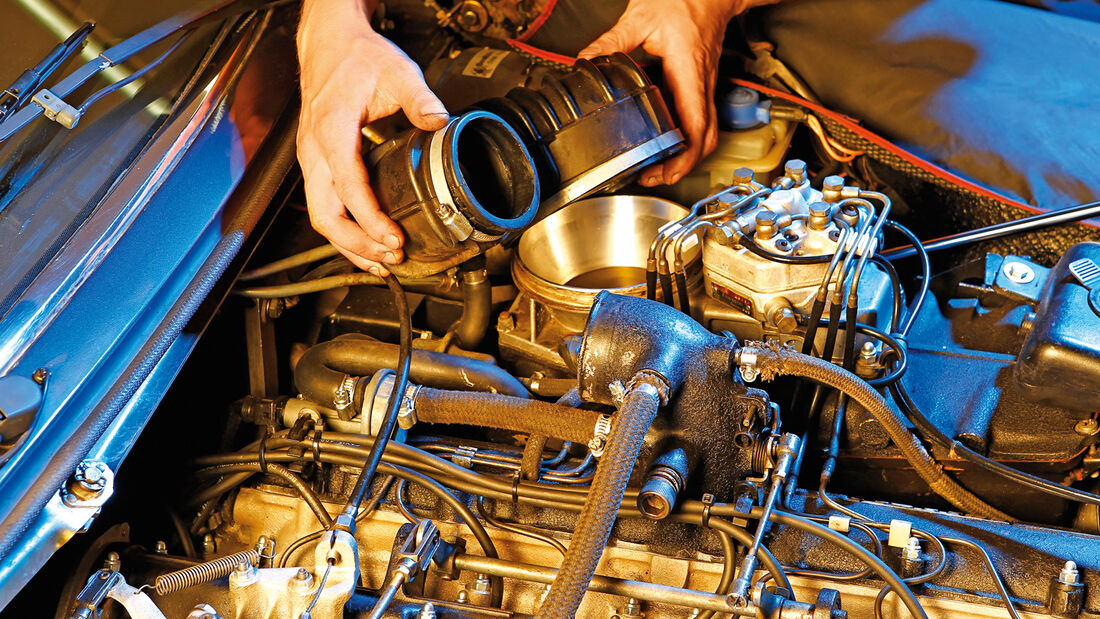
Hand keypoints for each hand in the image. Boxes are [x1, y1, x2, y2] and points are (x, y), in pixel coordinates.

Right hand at [297, 0, 448, 274]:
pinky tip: (367, 246)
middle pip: (326, 214)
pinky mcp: (316, 165)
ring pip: (321, 216)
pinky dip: (345, 232)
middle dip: (357, 244)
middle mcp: (314, 150)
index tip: (393, 237)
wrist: (328, 43)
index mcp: (332, 128)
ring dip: (350, 245)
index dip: (370, 217)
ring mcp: (311, 160)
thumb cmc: (356, 57)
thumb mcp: (397, 71)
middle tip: (392, 257)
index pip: (347, 185)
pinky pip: (324, 207)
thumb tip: (440, 122)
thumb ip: (420, 100)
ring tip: (382, 262)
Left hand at [579, 0, 774, 186]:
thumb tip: (585, 60)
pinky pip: (699, 118)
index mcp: (689, 71)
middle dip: (682, 166)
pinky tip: (663, 139)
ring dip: (685, 154)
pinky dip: (685, 137)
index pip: (695, 127)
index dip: (683, 158)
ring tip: (657, 166)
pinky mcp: (701, 84)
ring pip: (705, 132)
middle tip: (654, 177)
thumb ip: (611, 41)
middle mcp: (701, 83)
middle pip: (705, 139)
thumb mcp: (640, 16)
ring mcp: (704, 85)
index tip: (664, 172)